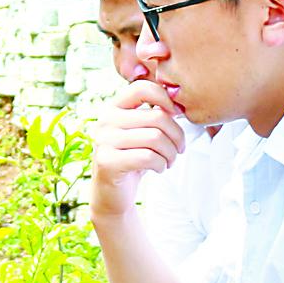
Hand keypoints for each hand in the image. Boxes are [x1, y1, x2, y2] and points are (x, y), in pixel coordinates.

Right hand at [89, 80, 185, 222]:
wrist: (112, 194)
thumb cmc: (133, 159)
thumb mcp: (143, 133)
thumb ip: (155, 115)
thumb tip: (178, 104)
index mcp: (114, 108)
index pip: (142, 88)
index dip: (165, 98)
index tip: (175, 116)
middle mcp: (105, 120)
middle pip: (157, 117)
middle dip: (177, 136)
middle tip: (180, 149)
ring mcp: (104, 141)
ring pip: (155, 138)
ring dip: (171, 153)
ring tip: (169, 160)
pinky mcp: (107, 162)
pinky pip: (148, 157)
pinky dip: (161, 165)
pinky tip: (159, 168)